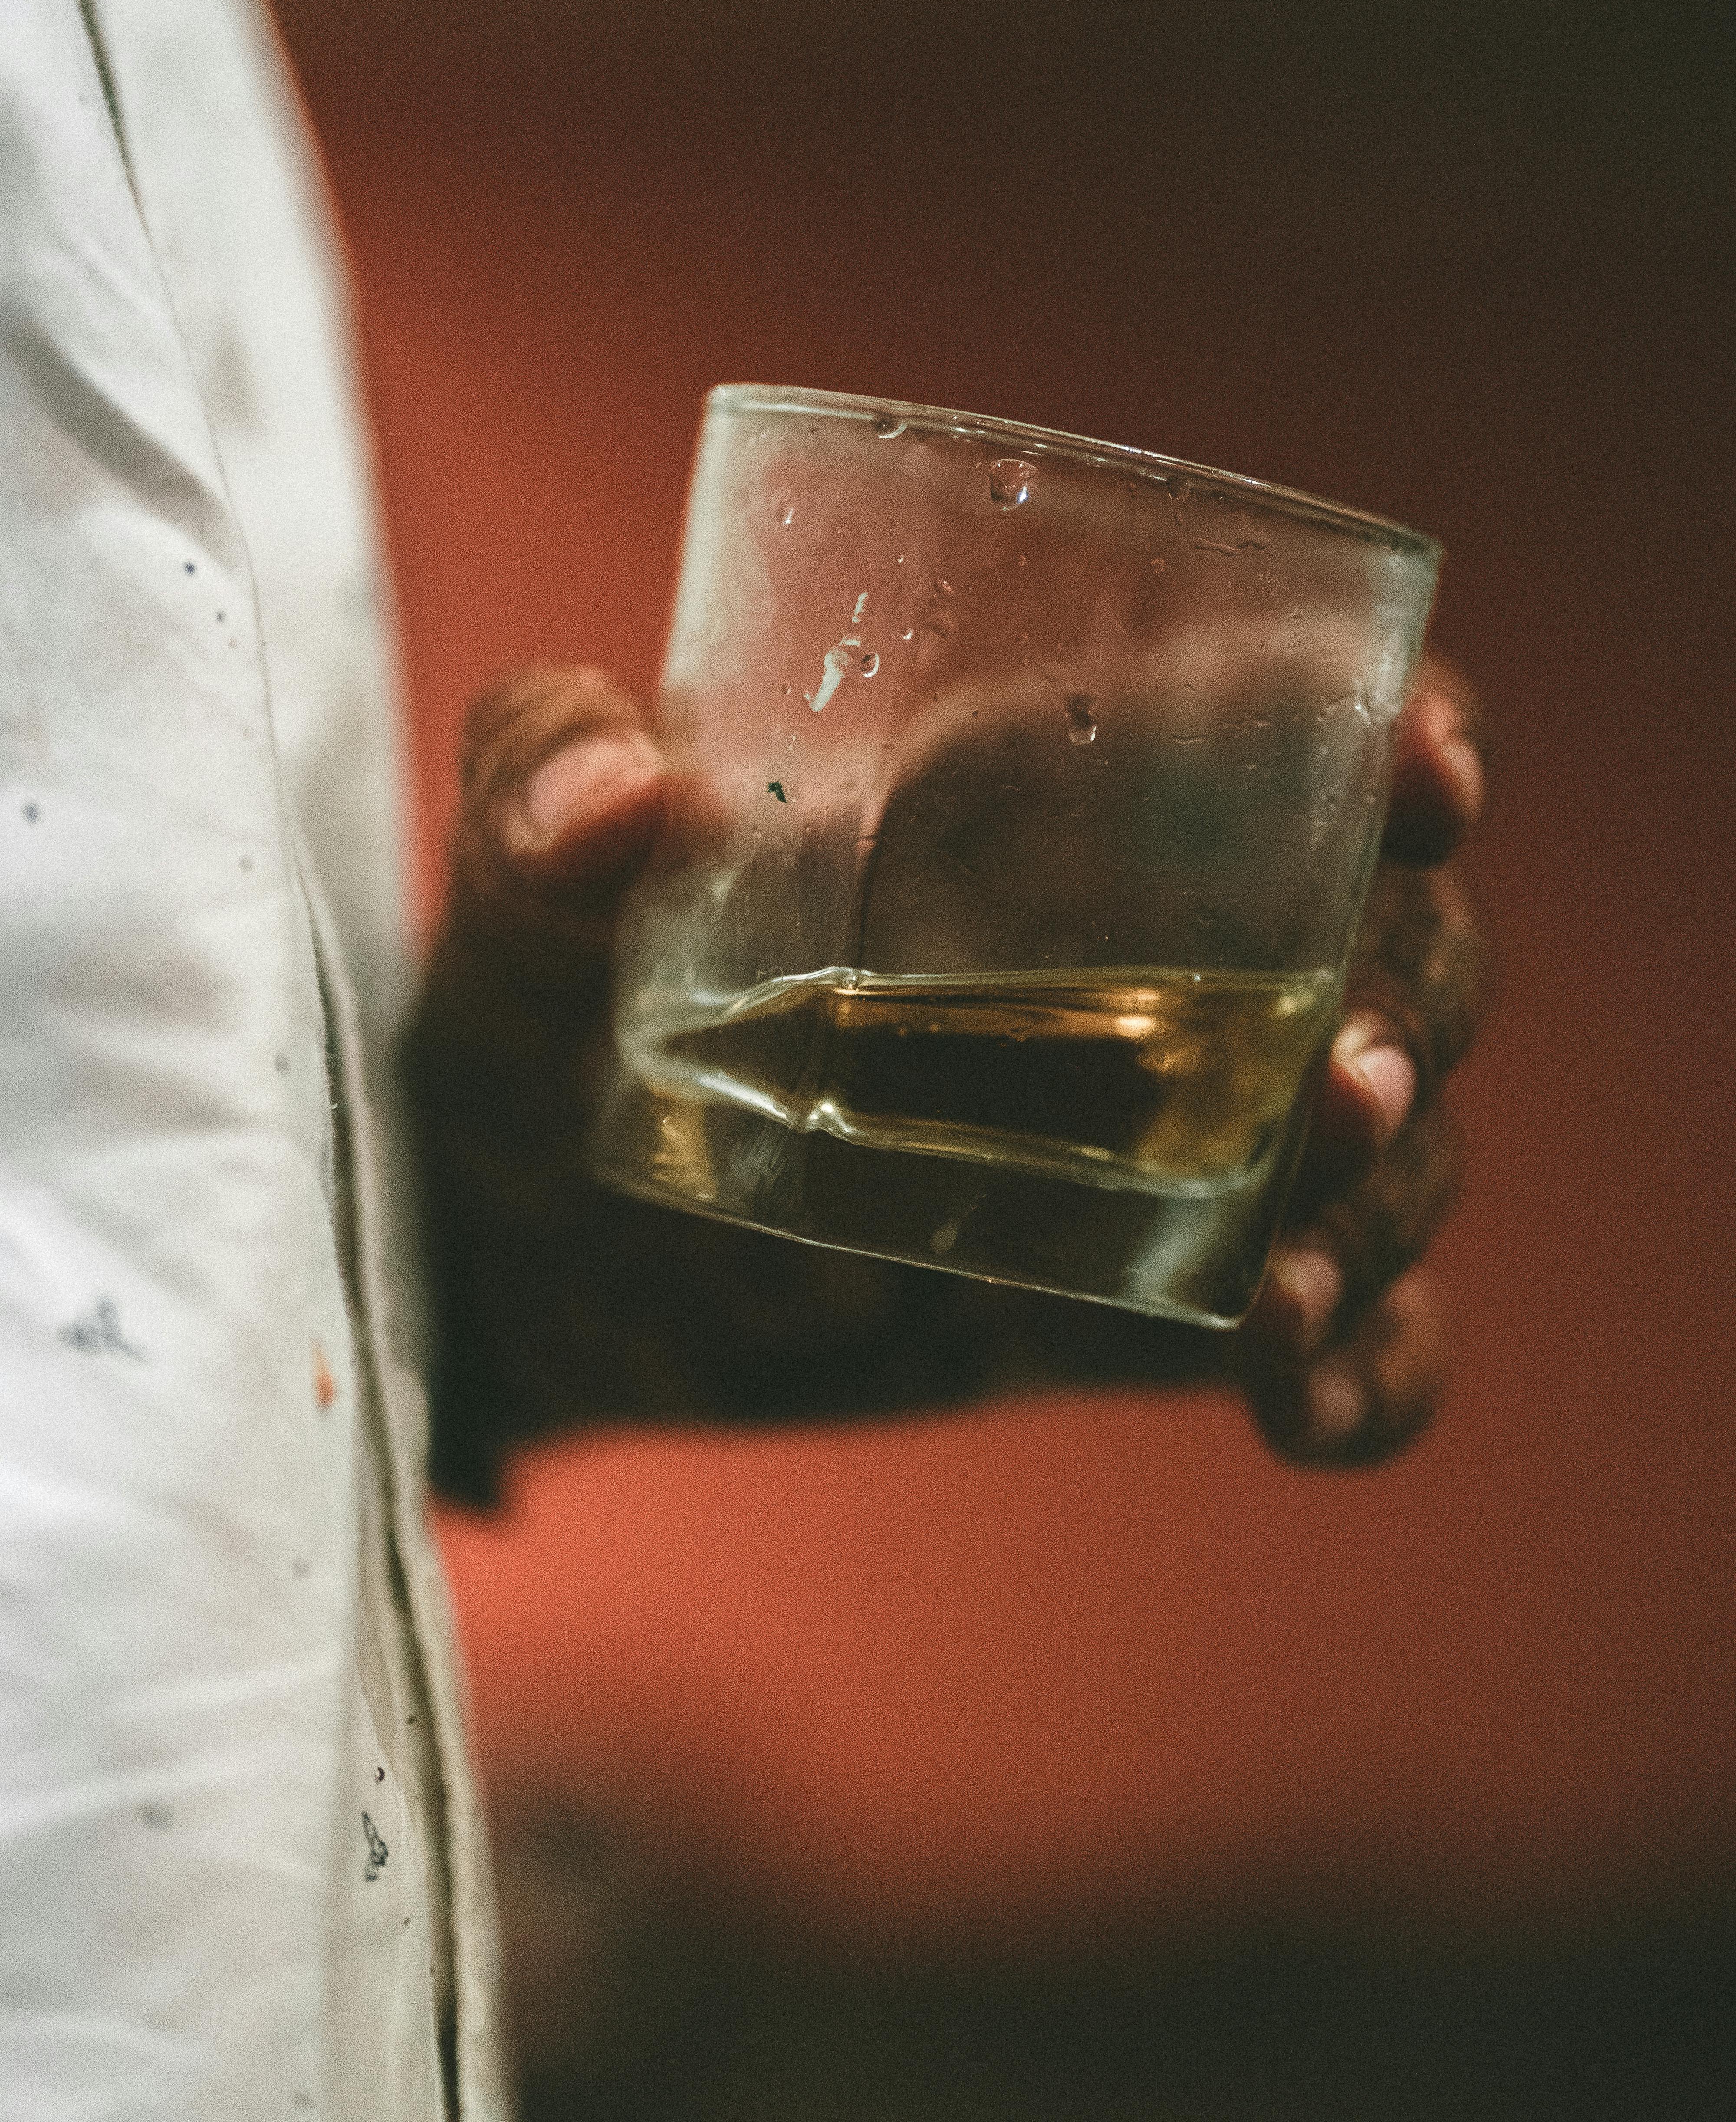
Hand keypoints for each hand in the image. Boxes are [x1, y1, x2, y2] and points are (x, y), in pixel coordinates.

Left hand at [404, 660, 1487, 1494]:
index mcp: (1035, 803)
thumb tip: (608, 795)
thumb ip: (537, 783)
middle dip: (1417, 1006)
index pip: (1289, 731)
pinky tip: (1305, 1410)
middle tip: (1356, 1082)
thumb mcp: (516, 870)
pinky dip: (1366, 1369)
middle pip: (1388, 947)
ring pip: (1382, 1146)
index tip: (1433, 779)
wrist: (509, 1237)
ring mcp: (1156, 1139)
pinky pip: (1321, 1327)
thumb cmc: (530, 996)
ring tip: (1294, 1285)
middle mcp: (1140, 958)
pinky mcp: (1136, 1299)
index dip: (1402, 734)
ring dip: (1390, 1207)